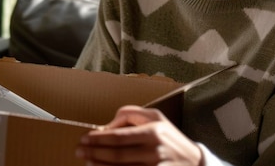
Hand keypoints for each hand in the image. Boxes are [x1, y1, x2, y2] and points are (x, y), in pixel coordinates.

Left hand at [76, 105, 204, 165]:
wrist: (195, 163)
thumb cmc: (170, 137)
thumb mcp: (155, 117)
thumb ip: (130, 114)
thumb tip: (106, 126)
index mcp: (153, 132)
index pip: (118, 137)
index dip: (97, 139)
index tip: (84, 138)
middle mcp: (154, 151)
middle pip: (116, 155)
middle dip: (93, 153)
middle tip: (79, 150)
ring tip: (87, 162)